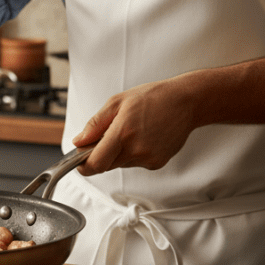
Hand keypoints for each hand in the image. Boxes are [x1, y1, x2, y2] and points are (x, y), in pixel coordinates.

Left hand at [71, 78, 197, 174]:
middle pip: (106, 165)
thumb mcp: (116, 102)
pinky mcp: (157, 163)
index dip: (84, 166)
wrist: (186, 102)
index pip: (96, 163)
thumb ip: (94, 125)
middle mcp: (136, 149)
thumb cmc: (152, 98)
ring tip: (131, 131)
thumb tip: (78, 142)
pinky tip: (143, 137)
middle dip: (100, 155)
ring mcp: (149, 158)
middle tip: (107, 136)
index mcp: (123, 133)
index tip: (79, 162)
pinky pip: (135, 163)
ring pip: (120, 164)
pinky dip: (132, 154)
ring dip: (117, 153)